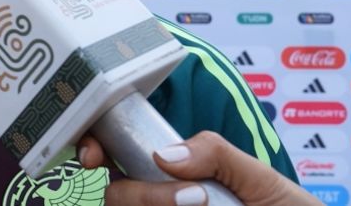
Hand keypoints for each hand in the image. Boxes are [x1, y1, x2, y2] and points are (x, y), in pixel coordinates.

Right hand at [77, 131, 319, 205]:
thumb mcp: (257, 175)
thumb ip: (214, 154)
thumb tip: (162, 154)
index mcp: (171, 174)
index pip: (115, 157)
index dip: (93, 149)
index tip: (94, 155)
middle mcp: (159, 201)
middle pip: (115, 196)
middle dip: (141, 194)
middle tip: (192, 198)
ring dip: (154, 204)